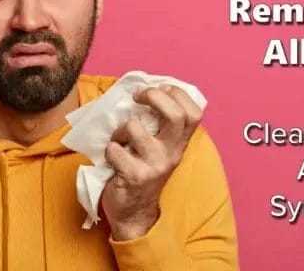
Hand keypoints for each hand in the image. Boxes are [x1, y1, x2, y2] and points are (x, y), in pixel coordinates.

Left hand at [101, 85, 202, 240]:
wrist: (134, 213)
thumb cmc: (143, 172)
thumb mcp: (159, 149)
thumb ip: (159, 125)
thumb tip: (145, 91)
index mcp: (180, 144)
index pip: (194, 112)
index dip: (177, 93)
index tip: (160, 89)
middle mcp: (172, 153)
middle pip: (175, 115)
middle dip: (153, 96)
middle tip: (137, 96)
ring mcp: (155, 165)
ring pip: (134, 127)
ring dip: (120, 129)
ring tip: (120, 140)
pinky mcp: (134, 176)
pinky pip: (115, 148)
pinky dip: (109, 149)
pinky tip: (113, 159)